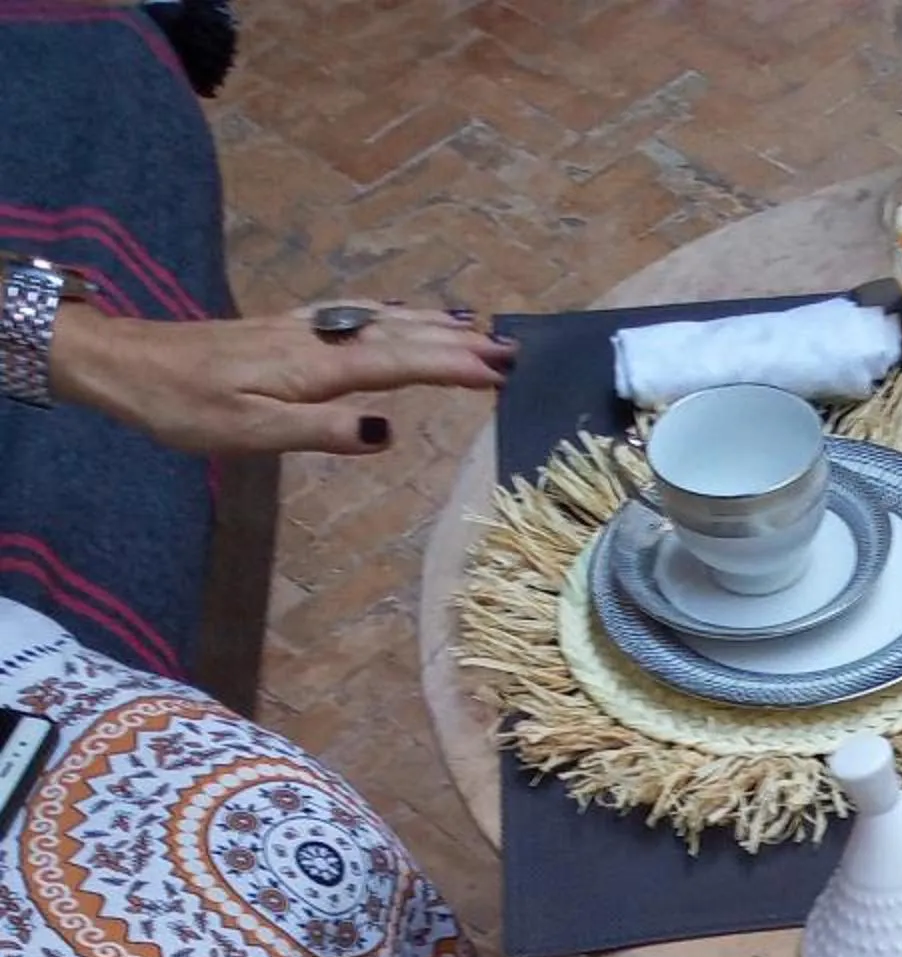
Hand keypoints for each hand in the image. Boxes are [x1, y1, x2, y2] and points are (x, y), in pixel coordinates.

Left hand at [44, 304, 516, 455]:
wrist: (128, 365)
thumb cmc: (186, 409)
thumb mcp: (252, 433)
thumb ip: (322, 431)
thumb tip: (386, 433)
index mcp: (316, 367)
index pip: (400, 362)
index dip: (454, 366)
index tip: (502, 370)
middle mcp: (317, 340)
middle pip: (400, 334)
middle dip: (457, 343)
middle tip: (512, 350)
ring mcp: (302, 331)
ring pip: (382, 321)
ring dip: (432, 327)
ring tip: (477, 331)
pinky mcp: (288, 331)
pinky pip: (359, 318)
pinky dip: (395, 317)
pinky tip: (402, 318)